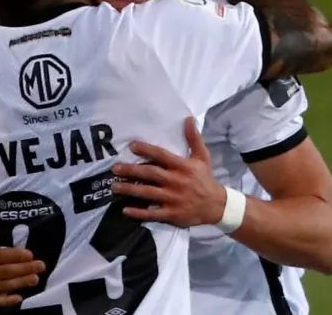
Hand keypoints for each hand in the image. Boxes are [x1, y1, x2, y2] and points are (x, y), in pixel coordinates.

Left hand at [111, 117, 226, 227]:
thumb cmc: (205, 178)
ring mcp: (173, 199)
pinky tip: (125, 210)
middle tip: (114, 169)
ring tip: (114, 187)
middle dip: (131, 171)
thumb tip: (188, 118)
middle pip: (150, 174)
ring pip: (147, 193)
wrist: (216, 205)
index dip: (146, 150)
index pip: (161, 155)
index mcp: (182, 166)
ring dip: (130, 190)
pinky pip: (152, 214)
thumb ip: (193, 138)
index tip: (131, 146)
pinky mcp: (172, 214)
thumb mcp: (202, 157)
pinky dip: (138, 213)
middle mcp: (176, 181)